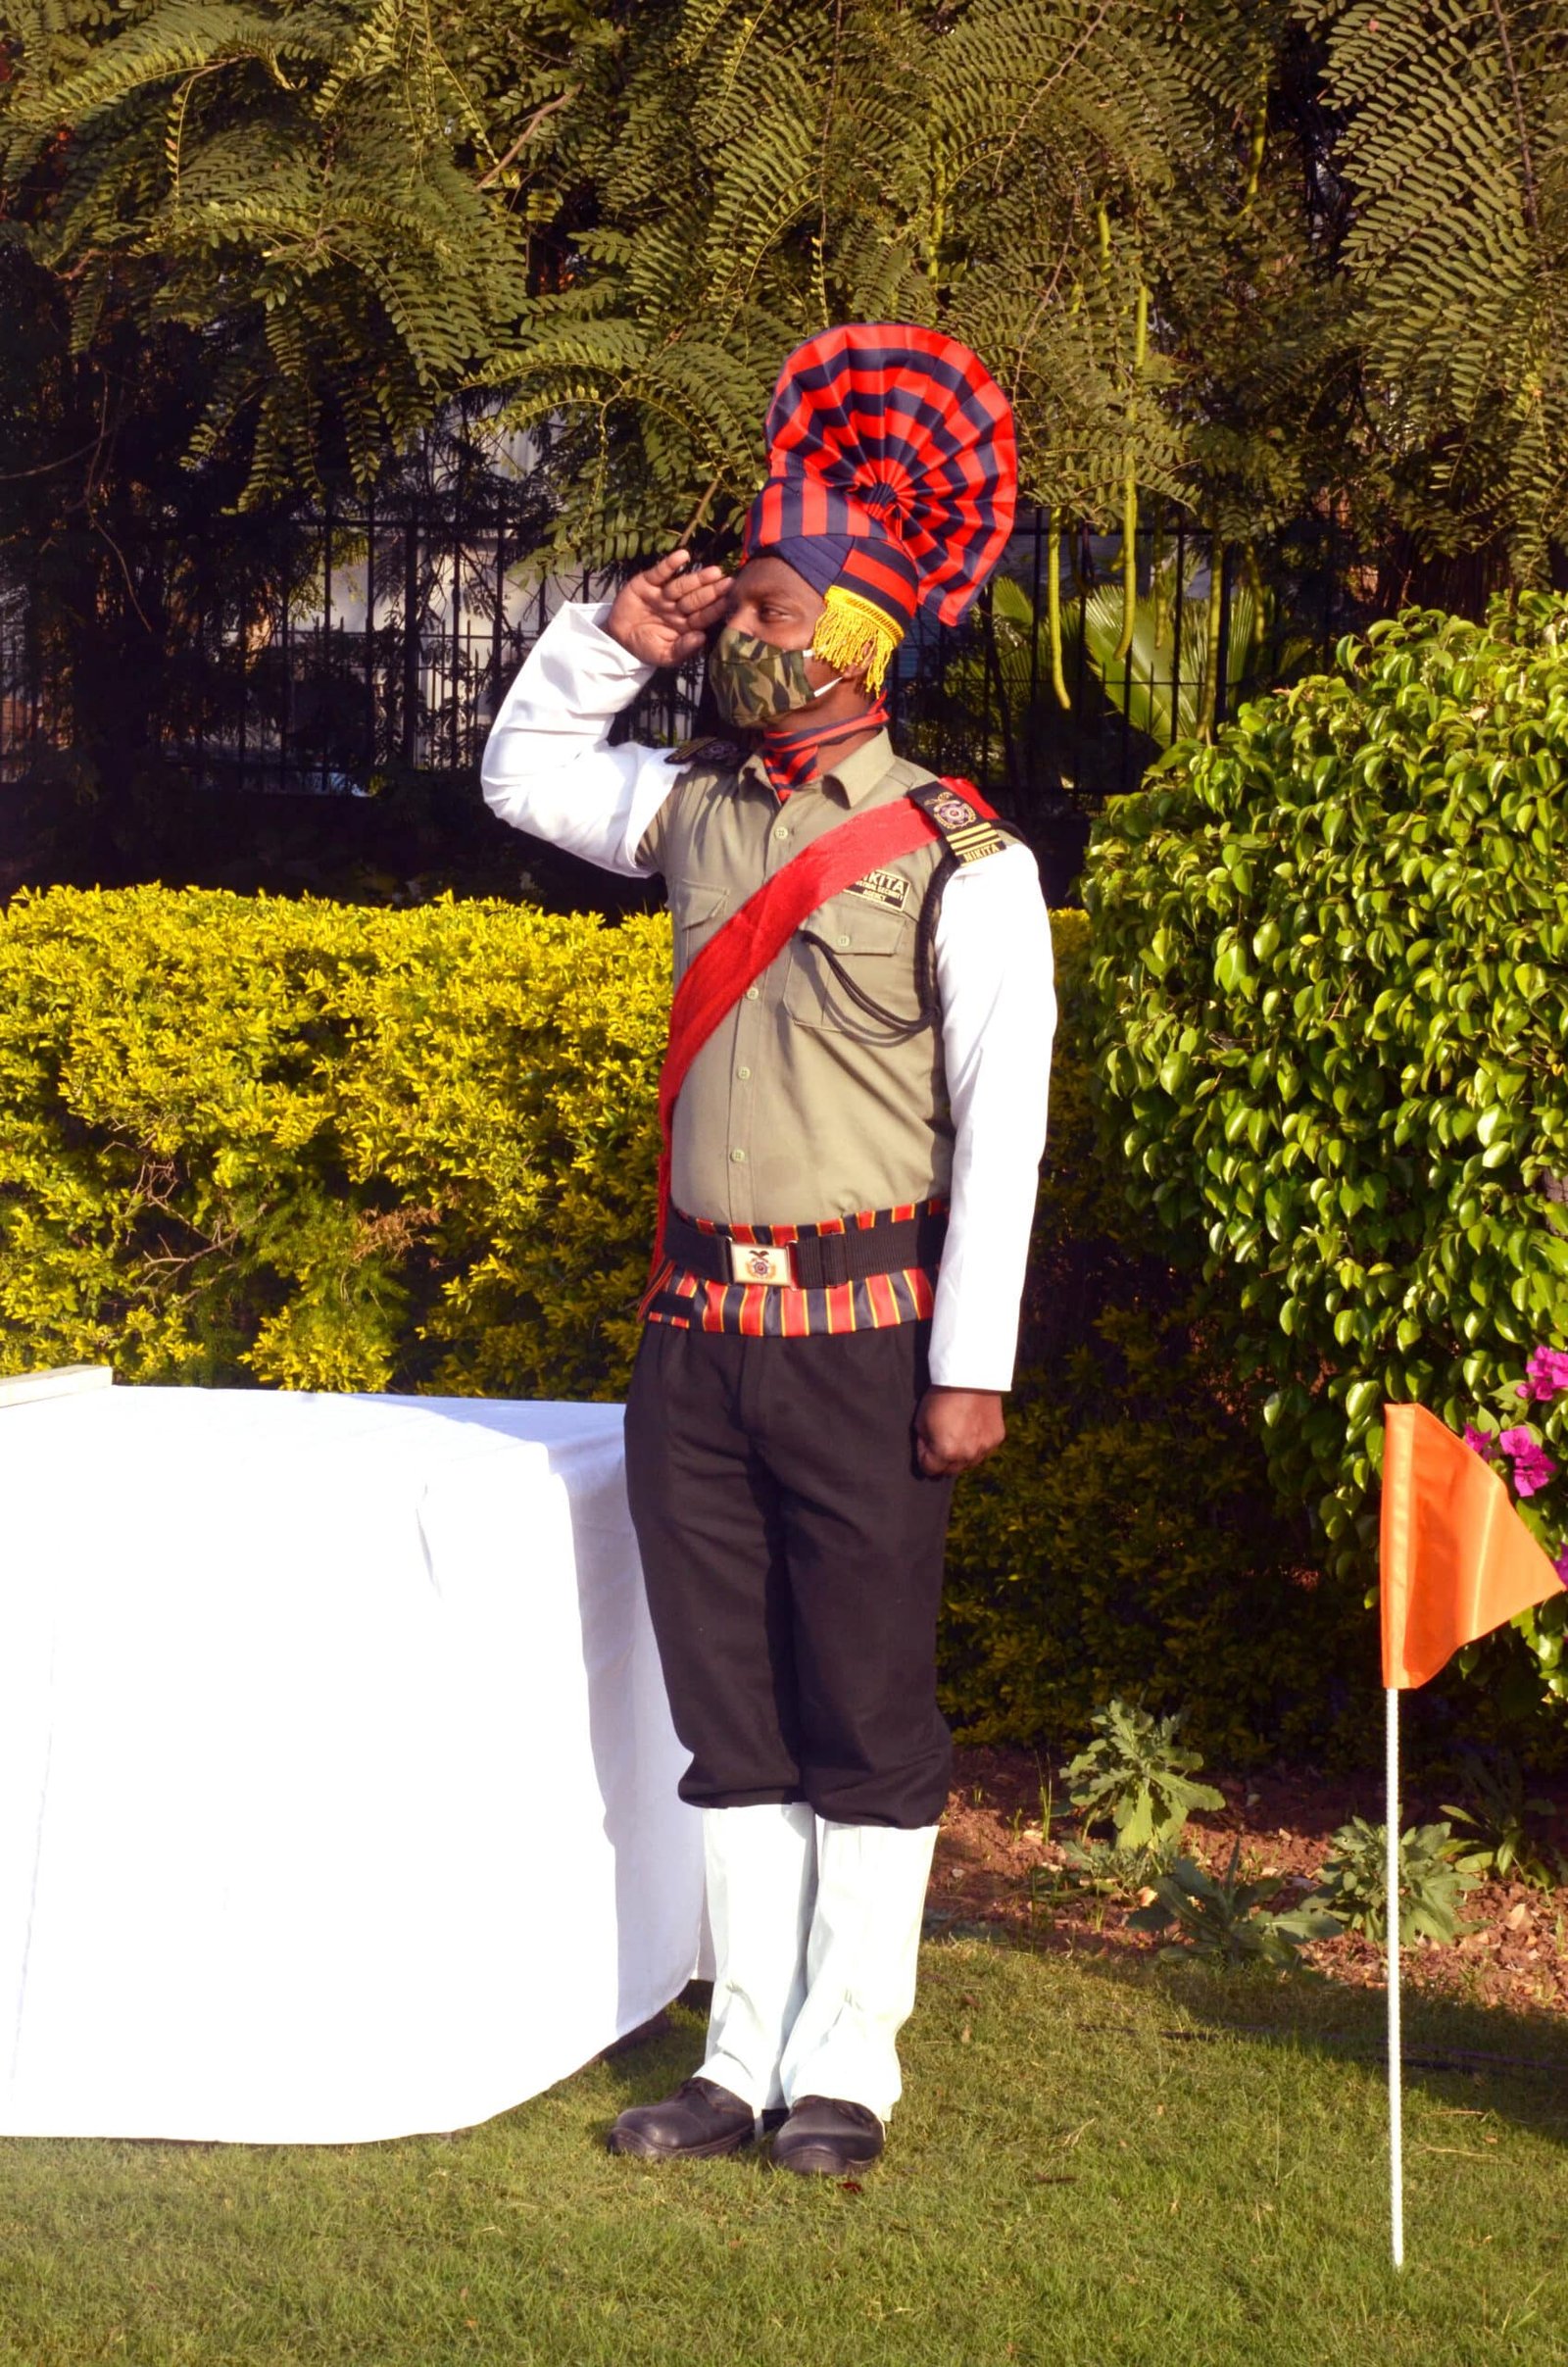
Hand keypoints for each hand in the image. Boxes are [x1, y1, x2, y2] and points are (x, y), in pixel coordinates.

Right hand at [605, 549, 730, 667]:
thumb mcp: (664, 655)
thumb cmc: (645, 648)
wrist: (618, 638)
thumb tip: (701, 638)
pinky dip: (671, 564)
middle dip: (712, 591)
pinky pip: (661, 572)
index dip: (715, 608)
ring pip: (682, 585)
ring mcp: (663, 594)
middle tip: (728, 582)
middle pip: (696, 598)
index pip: (703, 615)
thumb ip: (683, 649)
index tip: (729, 601)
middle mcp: (677, 607)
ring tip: (714, 572)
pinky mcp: (647, 582)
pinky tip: (683, 557)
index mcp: (685, 625)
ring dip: (698, 578)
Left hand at [915, 1387, 1005, 1477]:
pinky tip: (973, 1428)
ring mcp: (984, 1448)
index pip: (930, 1470)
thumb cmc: (940, 1397)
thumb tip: (928, 1453)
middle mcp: (966, 1455)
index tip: (926, 1444)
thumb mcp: (920, 1420)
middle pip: (950, 1471)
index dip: (924, 1457)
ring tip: (958, 1435)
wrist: (969, 1377)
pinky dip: (977, 1444)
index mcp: (945, 1452)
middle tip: (941, 1441)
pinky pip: (984, 1451)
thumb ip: (924, 1443)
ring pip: (969, 1463)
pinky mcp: (996, 1439)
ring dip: (961, 1455)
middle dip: (942, 1460)